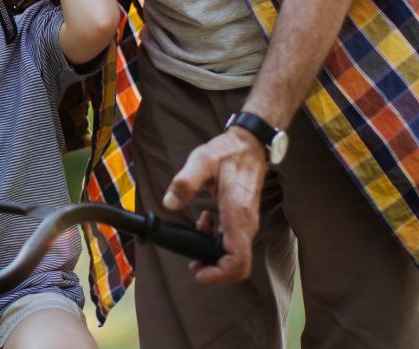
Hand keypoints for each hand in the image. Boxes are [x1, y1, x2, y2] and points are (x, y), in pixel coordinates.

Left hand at [161, 128, 267, 283]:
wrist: (250, 145)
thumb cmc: (228, 152)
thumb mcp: (202, 160)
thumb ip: (184, 182)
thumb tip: (169, 203)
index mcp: (237, 214)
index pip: (237, 259)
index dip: (219, 274)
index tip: (199, 272)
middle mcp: (246, 224)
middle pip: (239, 265)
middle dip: (215, 272)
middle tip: (194, 264)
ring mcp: (246, 223)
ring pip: (236, 257)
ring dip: (214, 257)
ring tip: (194, 238)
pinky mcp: (243, 220)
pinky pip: (233, 244)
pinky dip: (216, 242)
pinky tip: (204, 224)